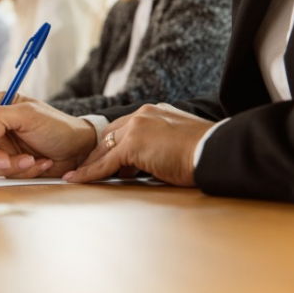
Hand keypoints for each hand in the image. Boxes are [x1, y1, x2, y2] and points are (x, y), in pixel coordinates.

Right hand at [0, 92, 96, 178]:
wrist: (77, 151)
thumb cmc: (57, 127)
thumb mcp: (29, 115)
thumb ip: (0, 119)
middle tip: (8, 160)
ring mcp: (0, 146)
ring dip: (10, 166)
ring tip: (32, 161)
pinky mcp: (7, 163)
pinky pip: (1, 173)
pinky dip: (21, 172)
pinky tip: (38, 164)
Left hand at [64, 104, 214, 186]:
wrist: (216, 151)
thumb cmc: (205, 153)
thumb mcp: (180, 142)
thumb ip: (161, 145)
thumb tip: (149, 163)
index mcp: (155, 112)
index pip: (125, 127)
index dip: (113, 144)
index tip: (104, 156)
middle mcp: (143, 114)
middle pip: (110, 135)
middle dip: (97, 152)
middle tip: (85, 167)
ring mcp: (137, 127)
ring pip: (105, 148)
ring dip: (91, 163)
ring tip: (76, 175)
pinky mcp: (133, 144)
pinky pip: (106, 162)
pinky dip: (90, 173)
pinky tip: (78, 180)